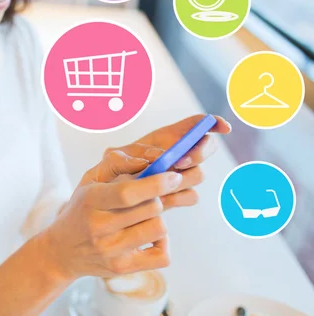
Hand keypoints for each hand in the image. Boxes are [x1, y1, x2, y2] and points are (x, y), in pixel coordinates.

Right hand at [43, 150, 180, 281]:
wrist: (63, 250)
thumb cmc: (82, 208)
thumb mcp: (90, 179)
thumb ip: (117, 163)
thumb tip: (149, 162)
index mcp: (91, 200)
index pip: (128, 193)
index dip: (156, 184)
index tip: (173, 177)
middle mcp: (99, 227)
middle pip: (151, 209)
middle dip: (156, 198)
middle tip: (148, 198)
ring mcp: (111, 250)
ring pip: (159, 229)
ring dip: (158, 219)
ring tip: (144, 217)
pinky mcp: (122, 268)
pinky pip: (162, 256)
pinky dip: (163, 244)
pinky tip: (150, 237)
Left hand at [114, 114, 231, 209]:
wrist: (104, 203)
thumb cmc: (106, 176)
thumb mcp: (111, 161)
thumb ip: (126, 157)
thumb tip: (152, 161)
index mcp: (164, 139)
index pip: (194, 125)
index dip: (211, 123)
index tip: (223, 127)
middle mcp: (176, 155)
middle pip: (206, 147)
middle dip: (199, 152)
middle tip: (179, 161)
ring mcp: (178, 176)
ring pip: (198, 173)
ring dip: (185, 176)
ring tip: (162, 183)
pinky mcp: (176, 196)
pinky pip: (190, 195)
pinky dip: (179, 197)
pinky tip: (162, 199)